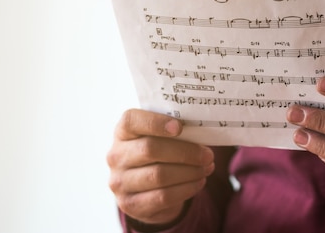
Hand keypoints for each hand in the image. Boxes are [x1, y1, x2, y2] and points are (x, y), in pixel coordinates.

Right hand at [107, 109, 214, 224]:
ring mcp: (120, 182)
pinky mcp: (130, 204)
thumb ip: (172, 131)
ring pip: (159, 175)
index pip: (131, 121)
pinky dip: (186, 189)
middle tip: (207, 154)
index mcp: (122, 132)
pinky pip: (163, 197)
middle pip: (150, 149)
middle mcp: (116, 156)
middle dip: (185, 152)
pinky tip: (199, 182)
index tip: (180, 127)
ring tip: (207, 168)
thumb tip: (201, 132)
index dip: (155, 122)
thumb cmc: (158, 153)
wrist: (144, 189)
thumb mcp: (159, 138)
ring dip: (189, 172)